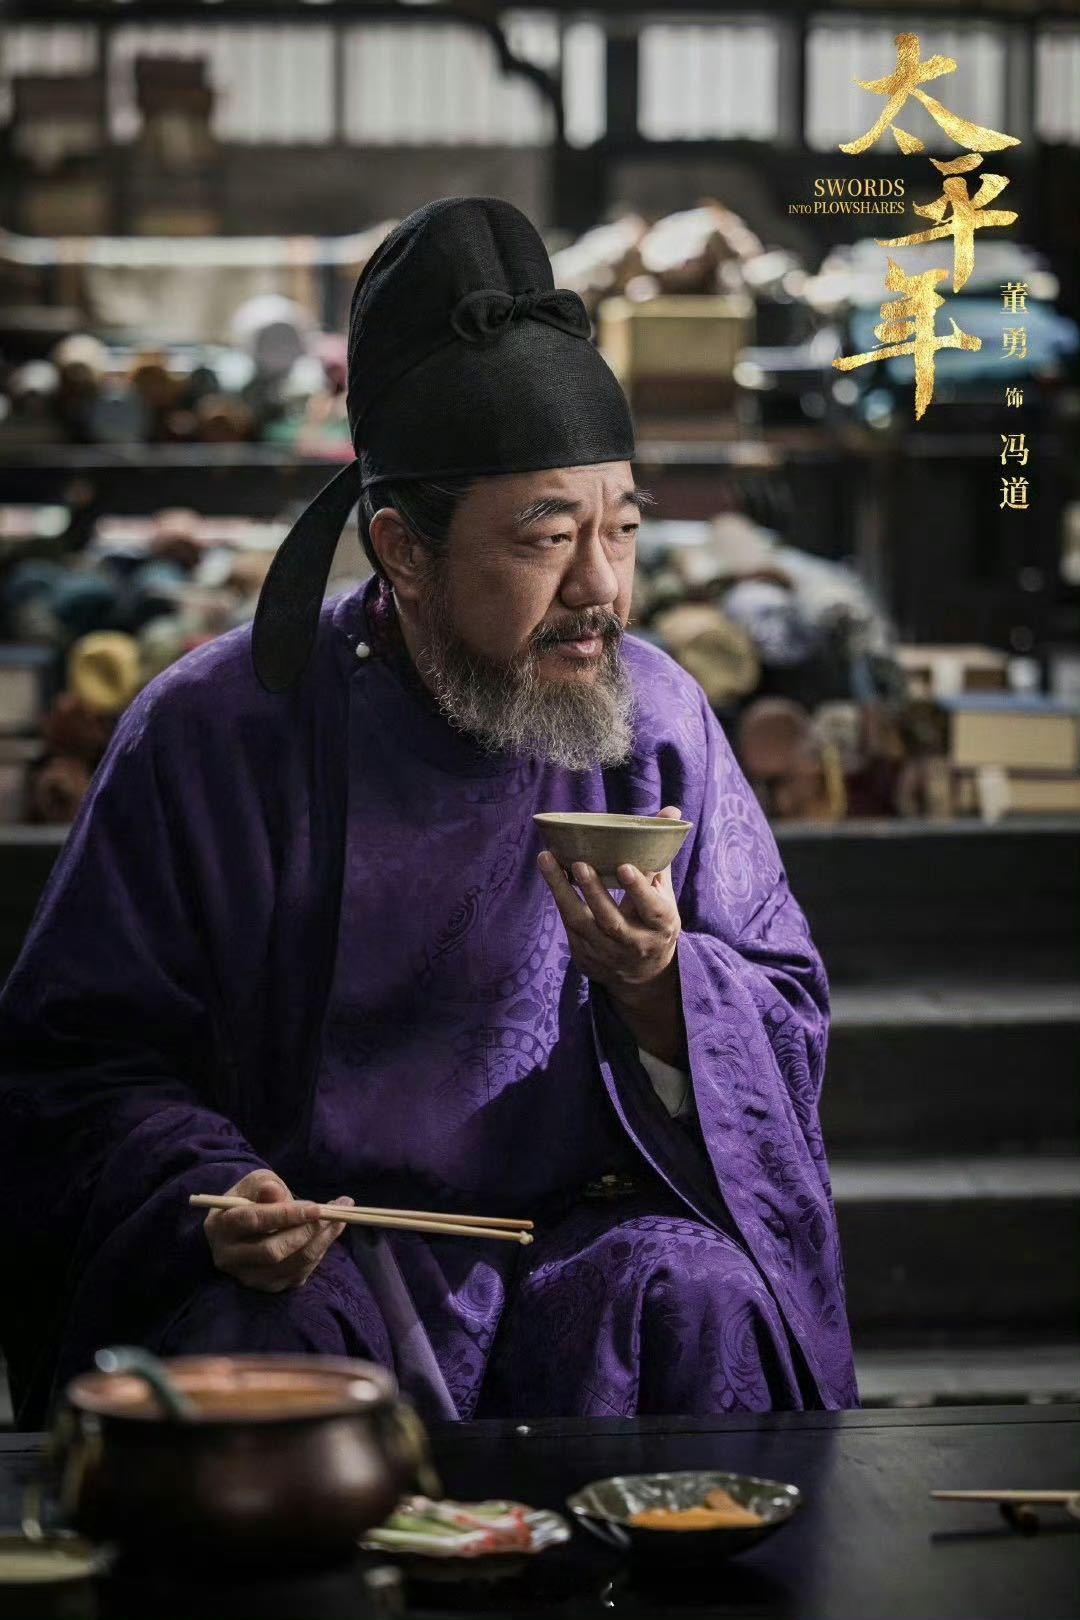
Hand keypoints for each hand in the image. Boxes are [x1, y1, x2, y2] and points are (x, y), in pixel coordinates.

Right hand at [203, 1168, 353, 1293]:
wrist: (246, 1225)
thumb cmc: (252, 1197)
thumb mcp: (256, 1182)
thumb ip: (266, 1186)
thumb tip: (273, 1191)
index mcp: (220, 1225)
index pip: (254, 1221)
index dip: (287, 1214)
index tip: (317, 1208)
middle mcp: (229, 1257)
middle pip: (273, 1251)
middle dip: (308, 1231)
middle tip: (334, 1212)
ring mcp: (248, 1276)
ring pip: (291, 1265)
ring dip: (322, 1241)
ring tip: (341, 1217)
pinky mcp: (269, 1286)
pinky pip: (300, 1273)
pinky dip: (320, 1252)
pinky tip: (330, 1233)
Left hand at [537, 804, 683, 1006]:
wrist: (643, 974)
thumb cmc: (652, 920)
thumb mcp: (664, 894)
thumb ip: (660, 856)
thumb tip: (670, 812)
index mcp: (661, 925)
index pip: (652, 909)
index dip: (639, 890)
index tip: (625, 867)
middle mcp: (635, 944)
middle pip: (611, 921)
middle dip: (594, 892)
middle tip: (579, 863)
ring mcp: (607, 954)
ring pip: (582, 924)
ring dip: (563, 892)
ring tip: (547, 860)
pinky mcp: (586, 958)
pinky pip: (568, 927)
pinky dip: (559, 899)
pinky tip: (550, 873)